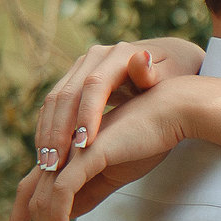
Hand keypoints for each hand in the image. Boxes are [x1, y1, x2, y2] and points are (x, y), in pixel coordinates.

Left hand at [7, 76, 211, 220]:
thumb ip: (89, 192)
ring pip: (44, 202)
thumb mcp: (114, 174)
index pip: (29, 191)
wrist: (171, 114)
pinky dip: (58, 219)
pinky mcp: (86, 155)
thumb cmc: (147, 139)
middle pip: (27, 198)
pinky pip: (62, 193)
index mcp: (64, 155)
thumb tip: (68, 215)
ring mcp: (70, 153)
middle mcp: (59, 152)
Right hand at [33, 38, 203, 166]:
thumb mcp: (171, 74)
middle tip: (54, 164)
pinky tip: (48, 154)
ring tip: (46, 165)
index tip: (85, 146)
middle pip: (66, 94)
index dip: (87, 115)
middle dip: (58, 131)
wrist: (168, 60)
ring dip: (47, 133)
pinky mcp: (74, 79)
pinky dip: (49, 129)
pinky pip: (55, 106)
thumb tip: (140, 59)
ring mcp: (81, 67)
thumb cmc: (174, 73)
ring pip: (54, 101)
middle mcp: (94, 57)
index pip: (94, 86)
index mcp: (119, 55)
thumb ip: (153, 73)